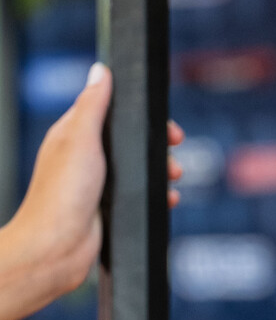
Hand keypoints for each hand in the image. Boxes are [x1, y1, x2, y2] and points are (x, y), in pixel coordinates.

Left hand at [0, 64, 184, 319]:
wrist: (57, 248)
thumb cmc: (62, 194)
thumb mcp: (80, 138)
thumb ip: (93, 104)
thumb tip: (100, 70)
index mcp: (73, 134)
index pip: (110, 112)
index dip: (138, 113)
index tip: (162, 121)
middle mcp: (84, 158)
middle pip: (129, 141)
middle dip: (155, 144)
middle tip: (175, 147)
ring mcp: (96, 185)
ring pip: (136, 170)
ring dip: (159, 171)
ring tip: (174, 177)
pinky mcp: (107, 210)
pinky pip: (137, 196)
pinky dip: (154, 195)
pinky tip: (167, 200)